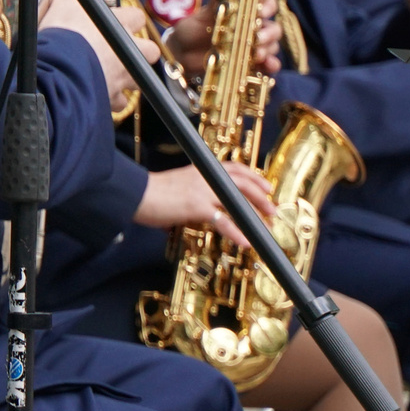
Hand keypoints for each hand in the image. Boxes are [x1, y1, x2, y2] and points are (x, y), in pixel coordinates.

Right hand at [38, 0, 147, 101]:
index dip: (127, 20)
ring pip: (139, 78)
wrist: (58, 66)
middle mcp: (130, 49)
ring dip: (127, 77)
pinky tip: (98, 92)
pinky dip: (111, 98)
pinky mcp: (113, 96)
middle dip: (139, 52)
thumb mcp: (64, 4)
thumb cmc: (61, 33)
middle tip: (118, 51)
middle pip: (151, 51)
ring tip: (107, 74)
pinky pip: (120, 100)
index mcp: (120, 23)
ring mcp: (124, 74)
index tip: (114, 22)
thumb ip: (76, 0)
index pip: (137, 16)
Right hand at [134, 161, 275, 247]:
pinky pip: (223, 221)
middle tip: (272, 211)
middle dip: (262, 198)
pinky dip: (237, 232)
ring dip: (255, 217)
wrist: (136, 194)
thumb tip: (208, 207)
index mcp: (201, 170)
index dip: (254, 177)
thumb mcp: (179, 184)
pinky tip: (245, 242)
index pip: (234, 168)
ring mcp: (202, 191)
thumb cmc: (152, 192)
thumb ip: (196, 191)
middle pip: (242, 183)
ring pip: (238, 202)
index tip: (267, 187)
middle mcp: (205, 177)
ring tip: (265, 230)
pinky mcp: (196, 207)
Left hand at [163, 0, 279, 76]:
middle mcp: (254, 28)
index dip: (268, 6)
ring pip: (272, 46)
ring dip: (268, 49)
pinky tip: (267, 64)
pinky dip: (271, 65)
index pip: (267, 4)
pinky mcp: (251, 64)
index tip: (260, 11)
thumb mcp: (203, 14)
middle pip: (274, 28)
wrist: (182, 51)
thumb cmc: (194, 28)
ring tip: (257, 53)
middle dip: (269, 33)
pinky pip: (268, 65)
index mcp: (246, 11)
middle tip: (257, 37)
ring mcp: (254, 46)